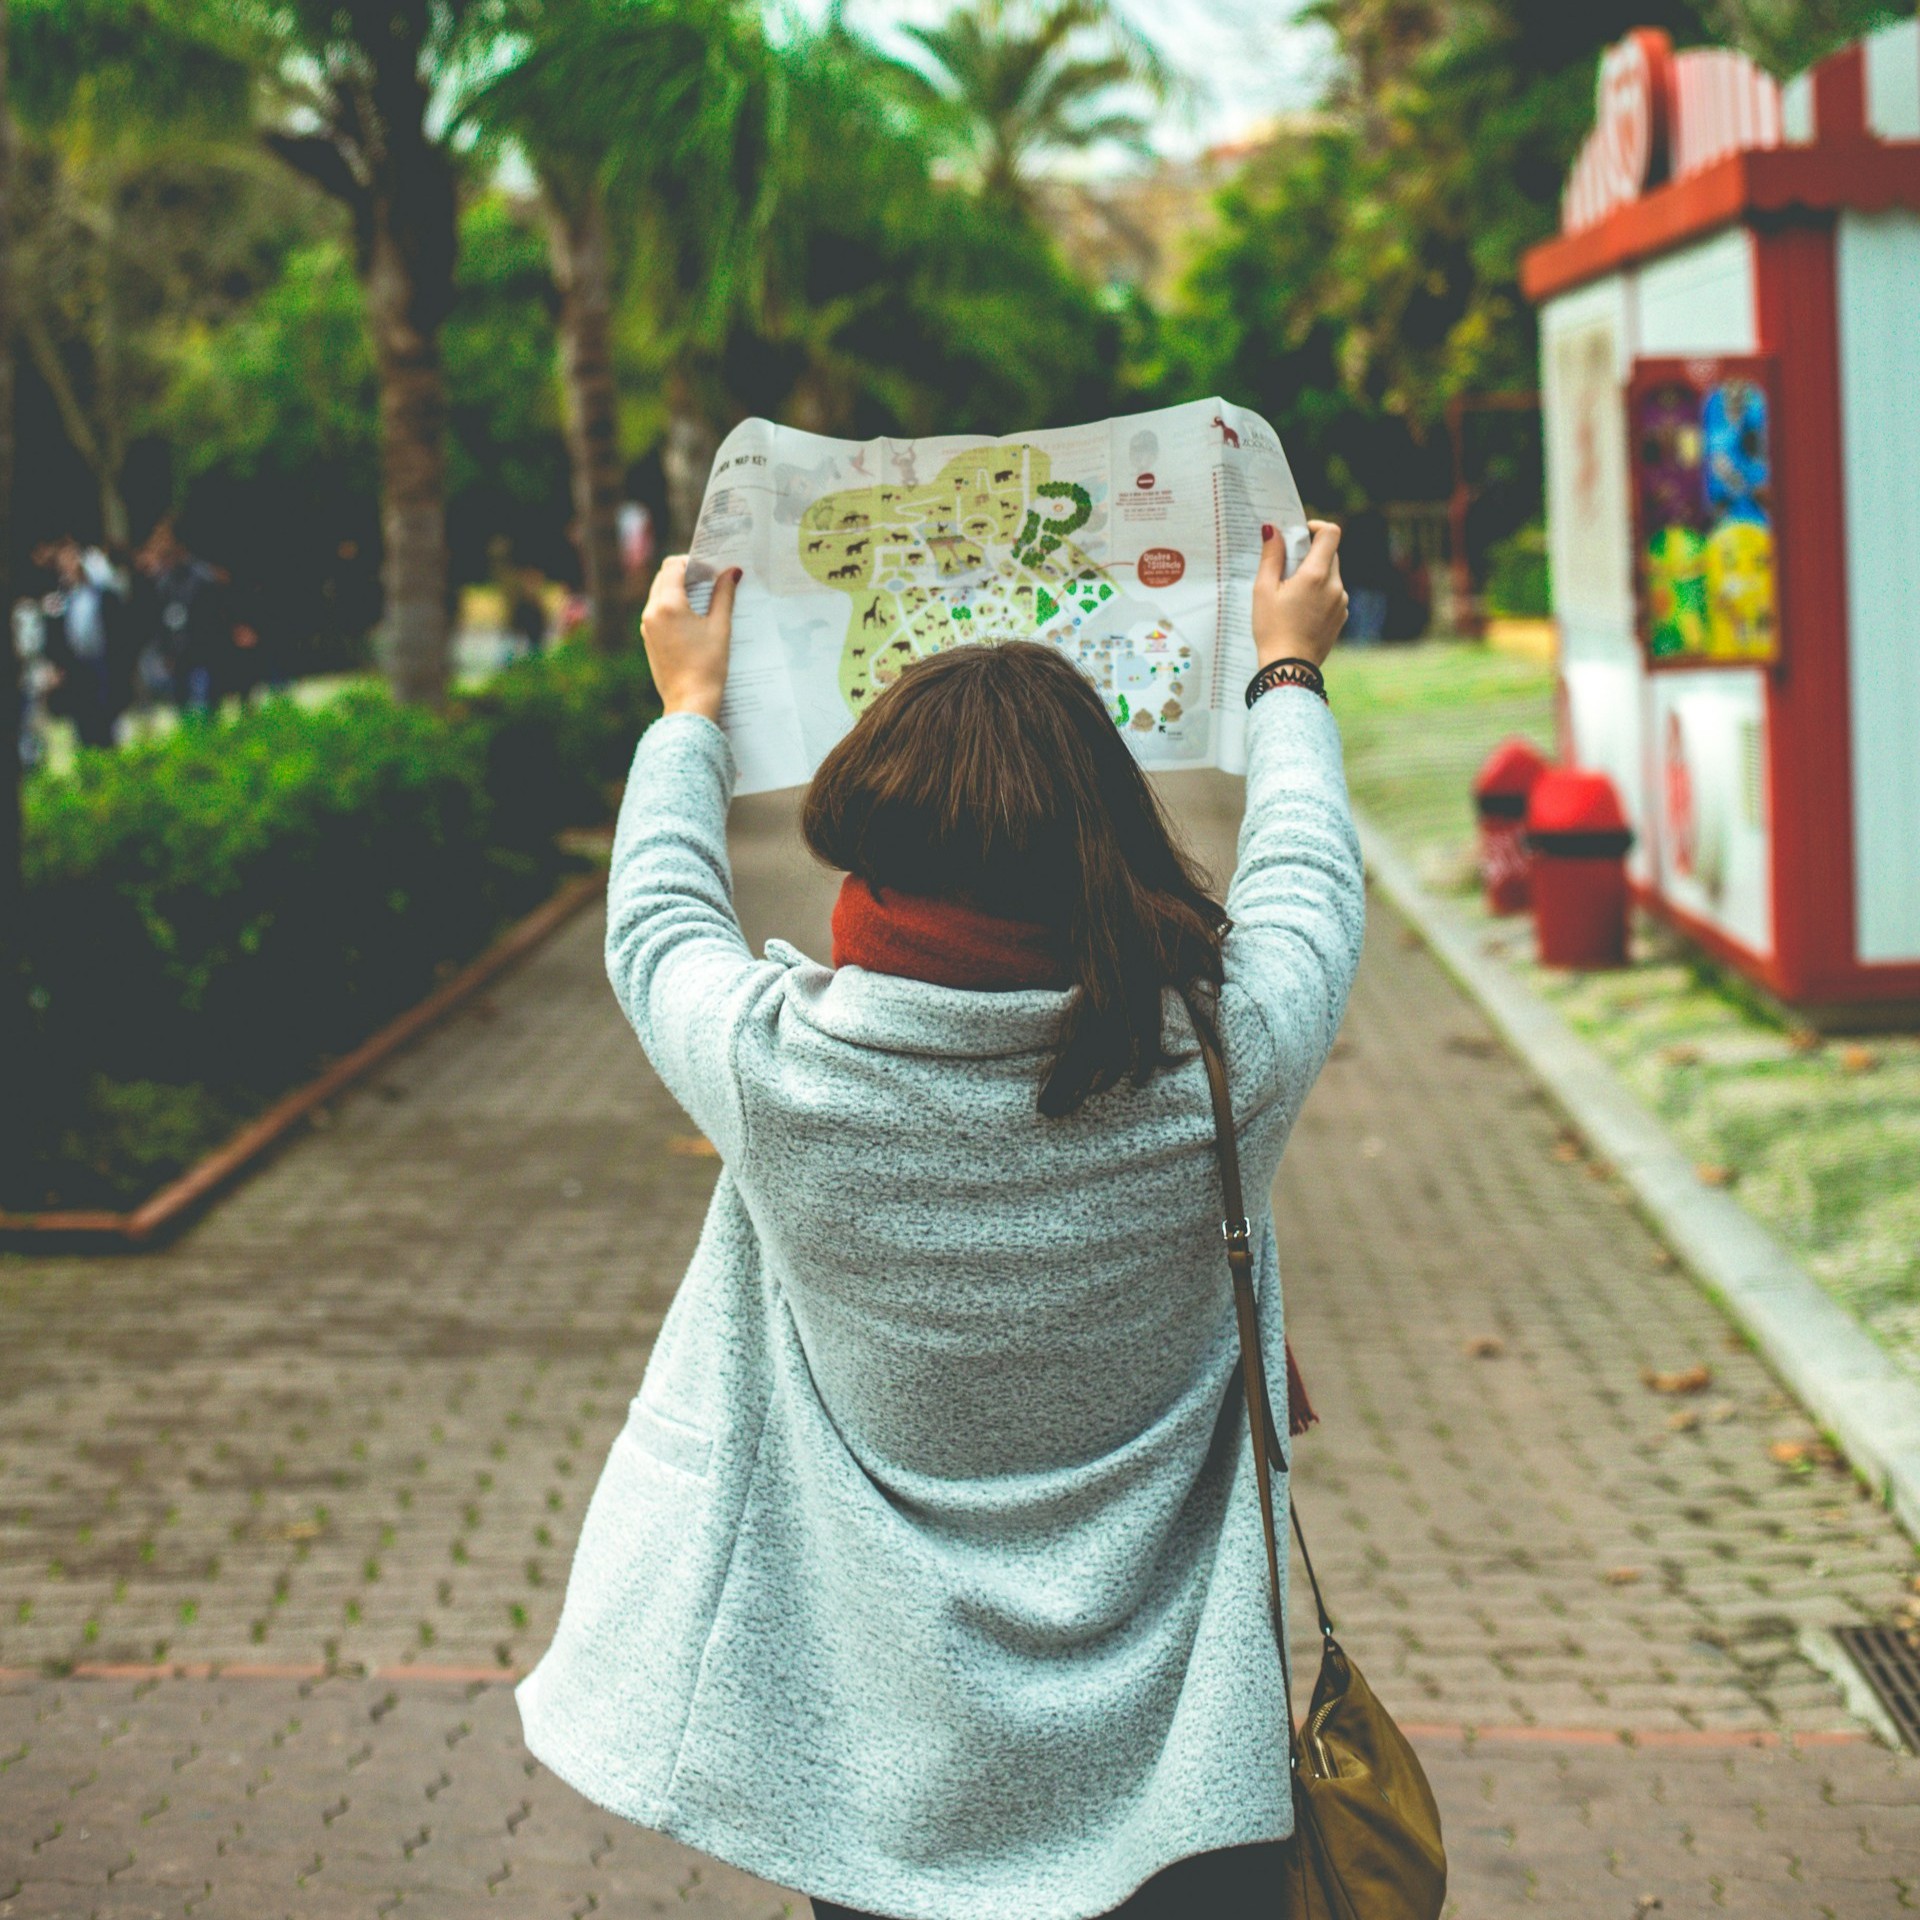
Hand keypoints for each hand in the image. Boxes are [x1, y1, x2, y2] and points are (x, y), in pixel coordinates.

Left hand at [641, 556, 738, 721]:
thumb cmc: (708, 666)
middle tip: (709, 579)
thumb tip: (731, 572)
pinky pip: (657, 612)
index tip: (710, 569)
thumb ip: (724, 595)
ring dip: (678, 589)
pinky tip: (692, 618)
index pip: (673, 566)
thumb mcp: (720, 626)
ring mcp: (647, 626)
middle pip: (664, 577)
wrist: (690, 701)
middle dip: (685, 573)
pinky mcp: (649, 639)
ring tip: (703, 599)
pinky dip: (672, 606)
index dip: (692, 562)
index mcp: (668, 604)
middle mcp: (651, 612)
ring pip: (659, 594)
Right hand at [1253, 520, 1346, 668]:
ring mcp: (1341, 602)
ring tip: (1291, 595)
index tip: (1301, 535)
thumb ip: (1271, 557)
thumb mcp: (1263, 590)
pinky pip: (1333, 594)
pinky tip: (1301, 611)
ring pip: (1332, 575)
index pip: (1330, 533)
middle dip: (1311, 554)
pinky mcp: (1341, 617)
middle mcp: (1335, 585)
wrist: (1290, 669)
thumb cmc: (1272, 629)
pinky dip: (1320, 594)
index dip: (1316, 527)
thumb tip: (1273, 530)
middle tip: (1287, 567)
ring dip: (1315, 576)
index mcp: (1316, 575)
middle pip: (1330, 553)